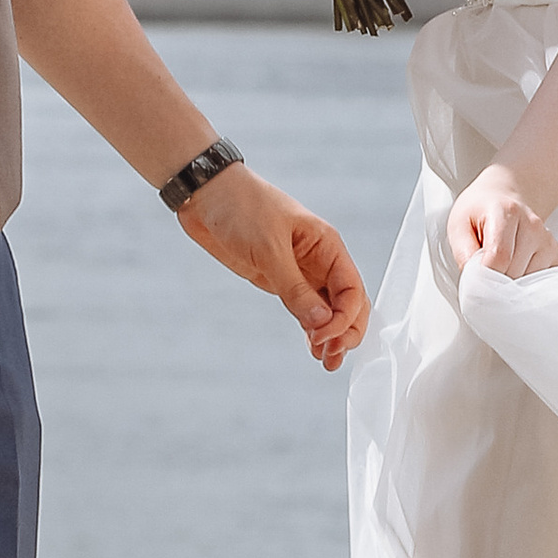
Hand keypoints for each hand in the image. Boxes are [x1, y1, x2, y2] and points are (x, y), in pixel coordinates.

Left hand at [177, 164, 369, 370]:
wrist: (206, 195)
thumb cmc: (241, 206)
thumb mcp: (269, 248)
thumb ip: (295, 288)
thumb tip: (321, 323)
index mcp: (326, 245)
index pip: (352, 289)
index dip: (345, 318)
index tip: (325, 336)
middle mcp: (318, 261)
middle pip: (347, 303)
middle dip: (345, 331)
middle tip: (331, 356)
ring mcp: (299, 272)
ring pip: (327, 310)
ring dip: (330, 336)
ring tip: (327, 361)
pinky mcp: (278, 280)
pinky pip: (304, 309)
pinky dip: (311, 329)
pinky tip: (313, 347)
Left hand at [446, 163, 557, 279]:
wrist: (501, 198)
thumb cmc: (480, 212)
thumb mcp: (458, 226)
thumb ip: (464, 254)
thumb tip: (475, 283)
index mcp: (507, 212)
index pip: (499, 257)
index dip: (484, 275)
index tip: (474, 278)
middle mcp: (533, 225)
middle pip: (513, 272)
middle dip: (495, 279)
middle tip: (484, 263)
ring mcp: (547, 240)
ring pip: (527, 282)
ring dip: (510, 281)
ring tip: (501, 261)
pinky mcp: (555, 254)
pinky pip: (539, 282)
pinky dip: (524, 282)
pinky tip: (515, 265)